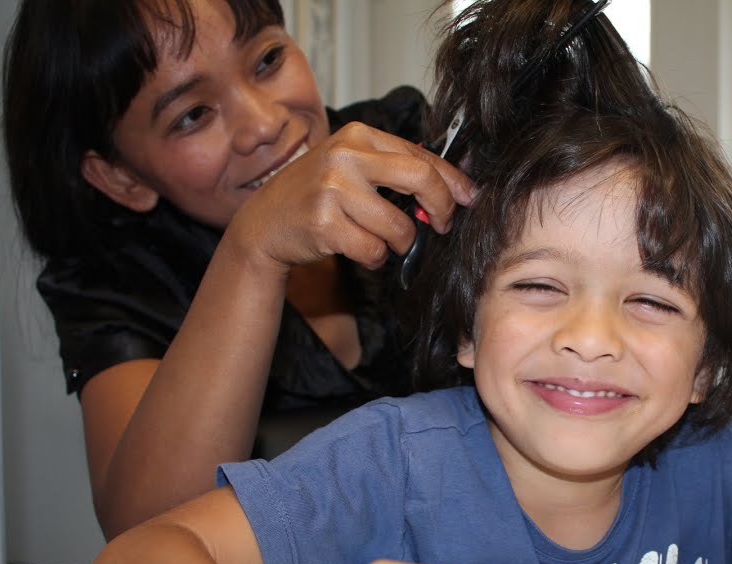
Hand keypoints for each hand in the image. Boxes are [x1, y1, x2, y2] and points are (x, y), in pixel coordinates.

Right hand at [229, 121, 476, 272]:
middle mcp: (345, 156)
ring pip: (399, 226)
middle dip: (440, 208)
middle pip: (420, 179)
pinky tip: (359, 251)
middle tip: (441, 226)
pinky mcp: (324, 224)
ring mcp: (332, 189)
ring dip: (400, 244)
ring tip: (381, 241)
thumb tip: (452, 187)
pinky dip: (376, 258)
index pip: (421, 155)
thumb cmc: (316, 196)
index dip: (452, 181)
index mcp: (358, 136)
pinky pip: (374, 250)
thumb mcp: (351, 168)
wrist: (263, 223)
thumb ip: (393, 170)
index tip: (468, 199)